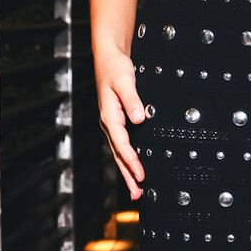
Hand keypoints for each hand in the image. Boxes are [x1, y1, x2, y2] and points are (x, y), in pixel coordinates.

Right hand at [96, 46, 145, 200]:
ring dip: (127, 171)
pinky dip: (128, 159)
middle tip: (138, 195)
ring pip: (120, 152)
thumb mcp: (125, 80)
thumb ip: (132, 99)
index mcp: (109, 116)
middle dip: (128, 176)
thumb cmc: (116, 66)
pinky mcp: (117, 121)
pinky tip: (134, 167)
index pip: (122, 144)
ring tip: (137, 190)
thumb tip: (140, 119)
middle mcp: (109, 123)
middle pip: (119, 155)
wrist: (108, 56)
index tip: (142, 175)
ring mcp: (112, 123)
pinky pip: (122, 145)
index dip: (132, 161)